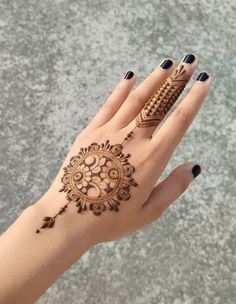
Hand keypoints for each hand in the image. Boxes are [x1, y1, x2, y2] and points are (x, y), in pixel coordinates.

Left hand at [35, 54, 210, 245]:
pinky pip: (109, 105)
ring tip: (167, 64)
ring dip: (153, 79)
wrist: (69, 218)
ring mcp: (109, 133)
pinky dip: (121, 89)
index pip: (179, 120)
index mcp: (152, 158)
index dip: (194, 98)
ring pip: (136, 98)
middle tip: (189, 61)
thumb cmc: (110, 219)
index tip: (204, 79)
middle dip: (176, 80)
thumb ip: (175, 186)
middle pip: (159, 103)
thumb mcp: (150, 211)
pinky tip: (130, 77)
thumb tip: (195, 166)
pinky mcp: (90, 132)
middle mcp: (132, 139)